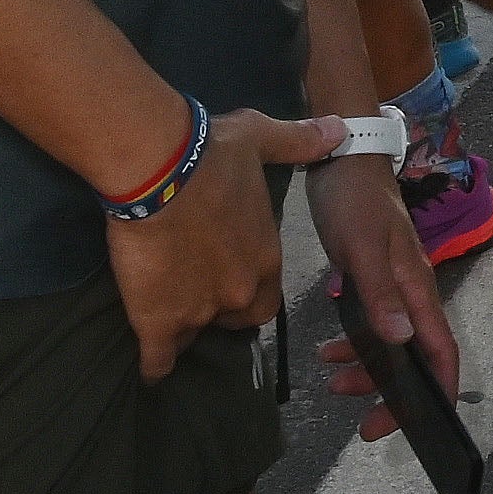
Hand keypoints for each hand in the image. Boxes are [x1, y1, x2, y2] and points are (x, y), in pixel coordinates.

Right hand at [102, 106, 349, 379]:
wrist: (159, 169)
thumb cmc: (213, 154)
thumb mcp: (264, 138)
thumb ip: (301, 141)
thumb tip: (341, 129)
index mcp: (265, 258)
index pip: (267, 295)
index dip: (249, 289)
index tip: (230, 276)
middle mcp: (239, 292)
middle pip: (237, 319)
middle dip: (221, 312)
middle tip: (196, 292)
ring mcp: (199, 311)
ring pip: (195, 336)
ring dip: (184, 327)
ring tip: (166, 313)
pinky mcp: (158, 321)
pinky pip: (159, 359)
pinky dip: (155, 364)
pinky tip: (151, 364)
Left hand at [305, 152, 461, 439]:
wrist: (342, 156)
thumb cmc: (355, 200)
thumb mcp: (363, 246)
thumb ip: (381, 293)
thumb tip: (402, 341)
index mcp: (418, 288)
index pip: (442, 350)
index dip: (437, 392)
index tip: (414, 426)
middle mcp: (412, 292)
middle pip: (417, 357)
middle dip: (392, 394)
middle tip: (359, 425)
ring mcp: (393, 286)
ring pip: (391, 345)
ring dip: (366, 369)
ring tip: (330, 377)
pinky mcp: (372, 279)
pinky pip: (371, 325)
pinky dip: (352, 344)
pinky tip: (326, 347)